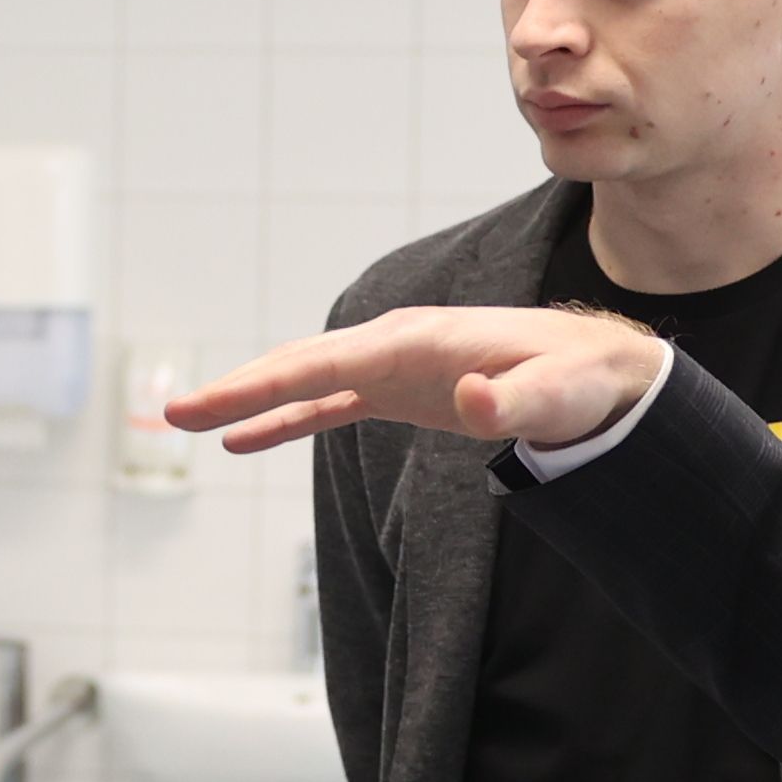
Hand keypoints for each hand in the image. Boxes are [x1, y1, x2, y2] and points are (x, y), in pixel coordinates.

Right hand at [167, 307, 668, 459]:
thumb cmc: (584, 381)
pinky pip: (329, 403)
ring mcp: (395, 367)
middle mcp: (395, 346)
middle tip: (174, 413)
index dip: (256, 386)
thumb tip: (472, 403)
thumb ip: (515, 404)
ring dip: (251, 401)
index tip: (202, 407)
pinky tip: (247, 440)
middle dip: (235, 389)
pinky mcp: (402, 392)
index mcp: (415, 342)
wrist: (606, 372)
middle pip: (297, 365)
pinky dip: (287, 418)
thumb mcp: (558, 396)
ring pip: (306, 381)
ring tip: (193, 423)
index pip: (319, 365)